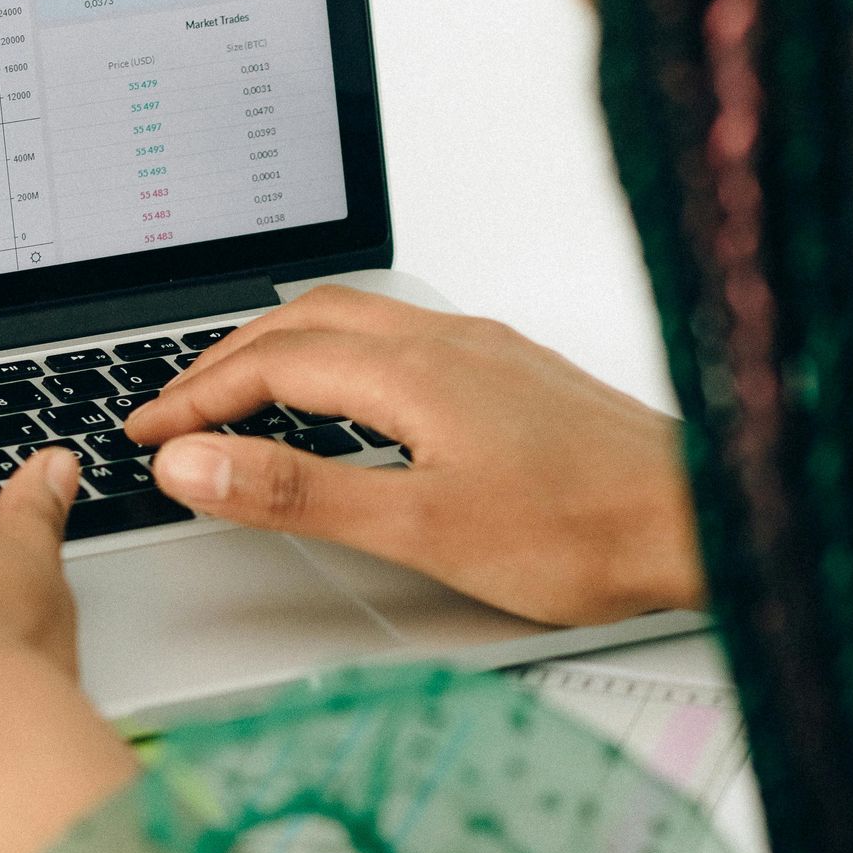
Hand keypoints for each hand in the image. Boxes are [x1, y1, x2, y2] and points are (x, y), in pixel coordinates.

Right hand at [124, 287, 703, 626]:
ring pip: (354, 322)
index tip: (147, 432)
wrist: (705, 520)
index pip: (271, 362)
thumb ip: (297, 491)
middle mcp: (447, 341)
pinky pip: (399, 337)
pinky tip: (350, 396)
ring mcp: (485, 350)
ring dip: (281, 348)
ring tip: (239, 392)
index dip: (195, 396)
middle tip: (172, 408)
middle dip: (225, 360)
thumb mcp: (418, 526)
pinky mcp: (514, 372)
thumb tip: (196, 462)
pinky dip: (339, 355)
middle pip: (303, 322)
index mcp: (412, 369)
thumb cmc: (586, 531)